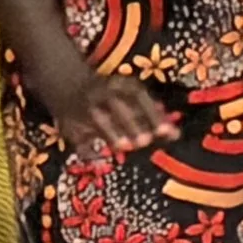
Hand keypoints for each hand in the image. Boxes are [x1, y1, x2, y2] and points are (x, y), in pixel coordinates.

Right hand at [42, 66, 176, 158]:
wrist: (66, 83)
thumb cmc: (109, 95)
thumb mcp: (129, 96)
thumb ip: (152, 116)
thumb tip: (176, 135)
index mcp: (119, 85)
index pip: (138, 96)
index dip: (153, 113)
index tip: (166, 132)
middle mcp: (101, 93)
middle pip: (117, 106)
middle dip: (131, 123)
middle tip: (145, 141)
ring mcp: (83, 107)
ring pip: (97, 118)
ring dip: (111, 132)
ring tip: (125, 147)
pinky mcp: (68, 123)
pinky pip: (77, 136)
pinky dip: (87, 148)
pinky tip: (100, 160)